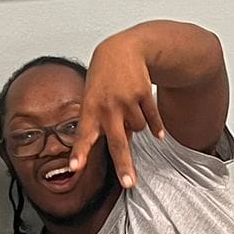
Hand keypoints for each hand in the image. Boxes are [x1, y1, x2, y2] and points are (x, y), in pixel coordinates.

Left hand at [66, 35, 164, 190]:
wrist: (123, 49)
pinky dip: (157, 127)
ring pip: (138, 129)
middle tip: (129, 184)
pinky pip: (153, 119)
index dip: (79, 153)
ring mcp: (127, 101)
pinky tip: (159, 136)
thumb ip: (105, 124)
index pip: (83, 136)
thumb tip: (122, 148)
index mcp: (90, 109)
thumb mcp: (95, 99)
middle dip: (124, 165)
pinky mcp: (144, 94)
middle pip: (117, 142)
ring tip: (128, 107)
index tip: (74, 168)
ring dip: (136, 125)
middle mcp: (108, 107)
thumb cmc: (104, 78)